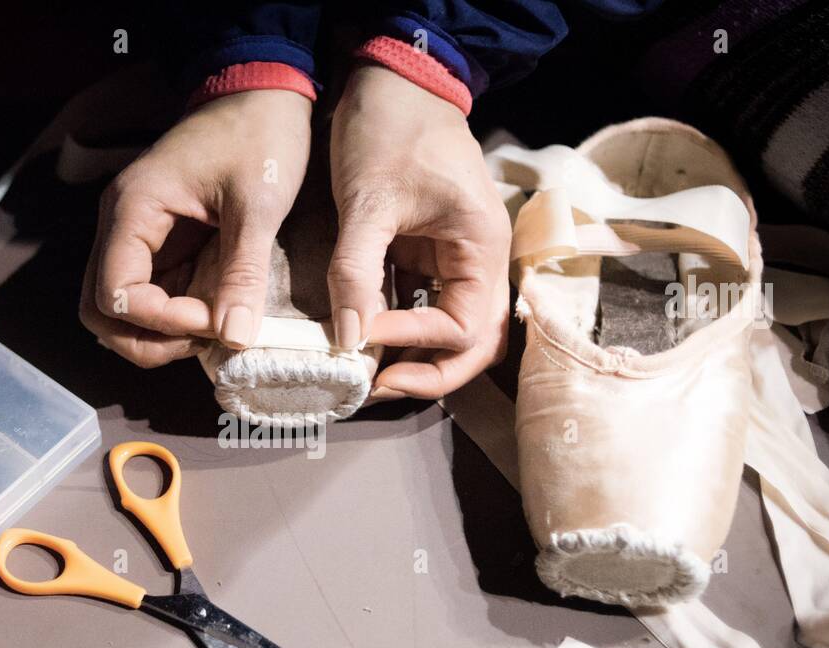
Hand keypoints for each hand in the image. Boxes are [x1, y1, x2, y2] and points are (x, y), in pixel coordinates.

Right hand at [79, 90, 311, 366]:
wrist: (262, 93)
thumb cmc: (259, 135)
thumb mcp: (257, 204)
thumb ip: (243, 272)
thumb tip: (233, 337)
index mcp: (132, 209)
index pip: (113, 293)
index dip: (159, 321)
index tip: (212, 319)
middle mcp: (121, 227)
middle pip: (100, 311)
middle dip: (147, 339)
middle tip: (203, 339)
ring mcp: (138, 238)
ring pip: (120, 311)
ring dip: (159, 335)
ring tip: (211, 330)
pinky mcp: (161, 247)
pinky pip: (151, 297)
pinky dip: (175, 320)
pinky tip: (214, 317)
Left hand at [328, 65, 510, 398]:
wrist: (389, 79)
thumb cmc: (390, 127)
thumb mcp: (368, 199)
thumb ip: (357, 270)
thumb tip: (347, 339)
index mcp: (481, 247)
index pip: (461, 324)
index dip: (414, 341)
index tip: (363, 337)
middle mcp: (477, 262)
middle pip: (472, 344)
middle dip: (429, 373)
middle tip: (376, 387)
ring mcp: (453, 262)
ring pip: (449, 333)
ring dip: (414, 360)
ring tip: (366, 376)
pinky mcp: (424, 257)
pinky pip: (418, 308)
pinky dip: (396, 331)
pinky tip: (359, 341)